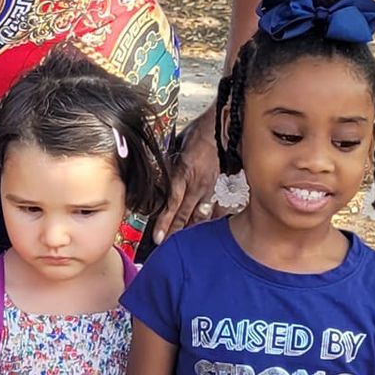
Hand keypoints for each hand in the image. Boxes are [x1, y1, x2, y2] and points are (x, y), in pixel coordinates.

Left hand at [157, 109, 221, 241]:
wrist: (221, 128)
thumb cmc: (196, 134)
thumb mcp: (174, 147)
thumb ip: (165, 164)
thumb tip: (152, 176)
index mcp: (184, 173)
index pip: (172, 203)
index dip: (165, 222)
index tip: (158, 237)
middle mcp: (197, 184)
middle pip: (185, 214)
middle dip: (174, 232)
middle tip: (165, 245)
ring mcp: (209, 187)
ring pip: (199, 215)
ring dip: (189, 229)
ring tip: (179, 241)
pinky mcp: (217, 187)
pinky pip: (210, 208)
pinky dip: (203, 220)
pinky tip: (198, 228)